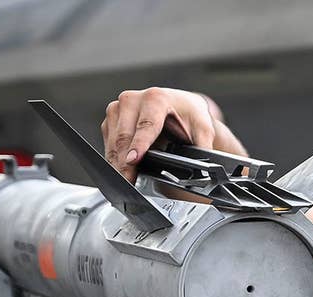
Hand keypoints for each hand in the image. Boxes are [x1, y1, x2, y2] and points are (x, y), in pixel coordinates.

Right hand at [100, 87, 218, 180]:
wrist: (181, 106)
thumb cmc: (190, 115)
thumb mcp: (203, 129)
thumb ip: (203, 147)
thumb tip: (204, 169)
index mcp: (157, 98)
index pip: (146, 125)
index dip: (139, 144)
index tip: (134, 160)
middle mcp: (134, 99)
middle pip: (125, 135)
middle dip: (125, 162)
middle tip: (128, 182)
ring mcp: (119, 107)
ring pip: (113, 140)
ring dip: (116, 163)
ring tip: (124, 181)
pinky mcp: (112, 118)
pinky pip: (108, 141)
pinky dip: (113, 158)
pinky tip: (120, 170)